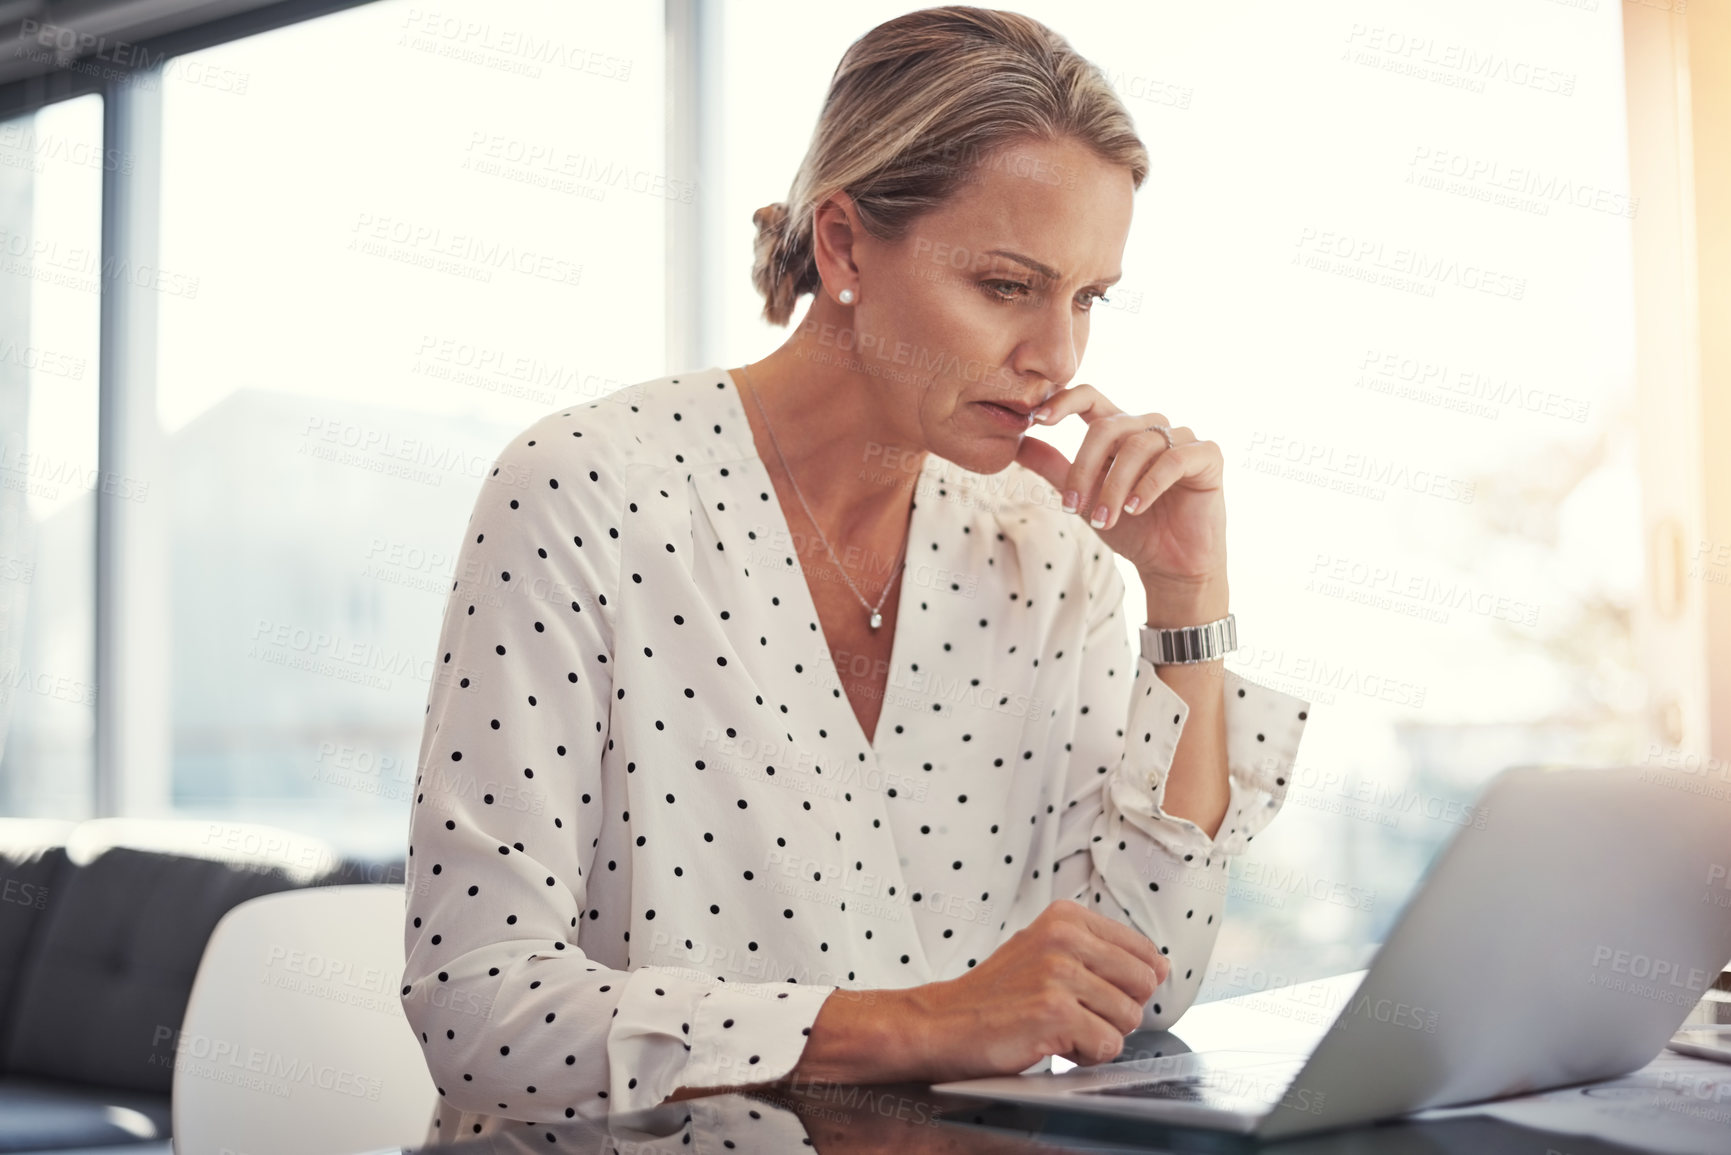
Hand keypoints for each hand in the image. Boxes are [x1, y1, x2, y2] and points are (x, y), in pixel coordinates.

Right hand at [901, 899, 1169, 1079]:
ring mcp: (1059, 974)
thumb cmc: (996, 995)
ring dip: (1099, 1034)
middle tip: (1074, 1012)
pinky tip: (1054, 1043)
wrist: (942, 1023)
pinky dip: (1086, 1055)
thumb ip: (1101, 952)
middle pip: (1143, 985)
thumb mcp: (1045, 951)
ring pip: (1129, 1018)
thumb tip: (1160, 968)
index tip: (1093, 991)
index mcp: (1066, 917)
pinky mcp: (1055, 1012)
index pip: (1144, 952)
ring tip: (1060, 1027)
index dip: (1127, 985)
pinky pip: (1107, 1045)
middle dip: (1117, 1010)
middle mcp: (1064, 938)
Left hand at [1014, 382, 1225, 586]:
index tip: (1038, 420)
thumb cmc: (1132, 528)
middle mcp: (1150, 428)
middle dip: (1084, 468)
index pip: (1090, 397)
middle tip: (1073, 507)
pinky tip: (1136, 508)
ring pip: (1138, 446)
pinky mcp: (1207, 456)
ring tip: (1106, 519)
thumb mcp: (1085, 498)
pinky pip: (1174, 460)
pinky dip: (1149, 485)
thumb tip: (1018, 442)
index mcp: (1120, 431)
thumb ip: (1055, 468)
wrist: (1171, 565)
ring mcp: (1181, 439)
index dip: (1064, 401)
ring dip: (1115, 487)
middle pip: (1108, 427)